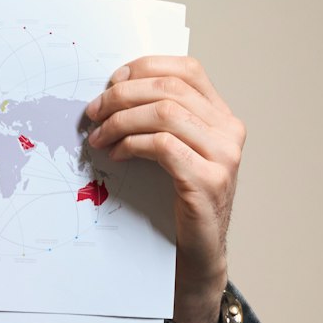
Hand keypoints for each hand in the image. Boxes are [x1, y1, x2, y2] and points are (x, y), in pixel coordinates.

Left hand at [84, 56, 244, 322]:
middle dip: (122, 96)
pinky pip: (164, 147)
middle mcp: (229, 131)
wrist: (198, 254)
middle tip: (93, 112)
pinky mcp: (208, 181)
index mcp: (221, 117)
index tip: (112, 82)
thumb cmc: (179, 202)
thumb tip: (111, 94)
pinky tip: (117, 154)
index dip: (145, 68)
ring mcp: (223, 156)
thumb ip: (159, 122)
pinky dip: (133, 144)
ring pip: (166, 114)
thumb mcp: (173, 153)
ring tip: (99, 137)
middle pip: (170, 89)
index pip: (187, 70)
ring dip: (122, 121)